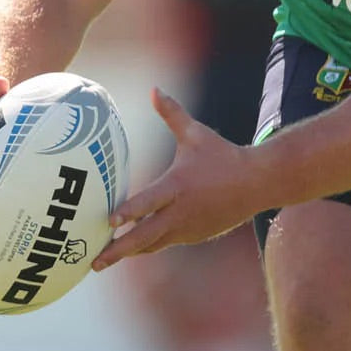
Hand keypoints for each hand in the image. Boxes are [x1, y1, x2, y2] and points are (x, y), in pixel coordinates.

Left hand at [92, 88, 264, 267]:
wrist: (256, 183)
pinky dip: (148, 246)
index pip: (149, 201)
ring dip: (129, 252)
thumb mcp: (197, 134)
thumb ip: (172, 114)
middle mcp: (181, 211)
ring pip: (153, 244)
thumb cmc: (223, 155)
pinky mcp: (194, 236)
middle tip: (94, 261)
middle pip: (145, 236)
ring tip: (102, 261)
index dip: (129, 212)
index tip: (109, 221)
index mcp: (178, 185)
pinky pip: (165, 243)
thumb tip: (155, 89)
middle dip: (118, 249)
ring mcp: (188, 228)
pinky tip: (129, 250)